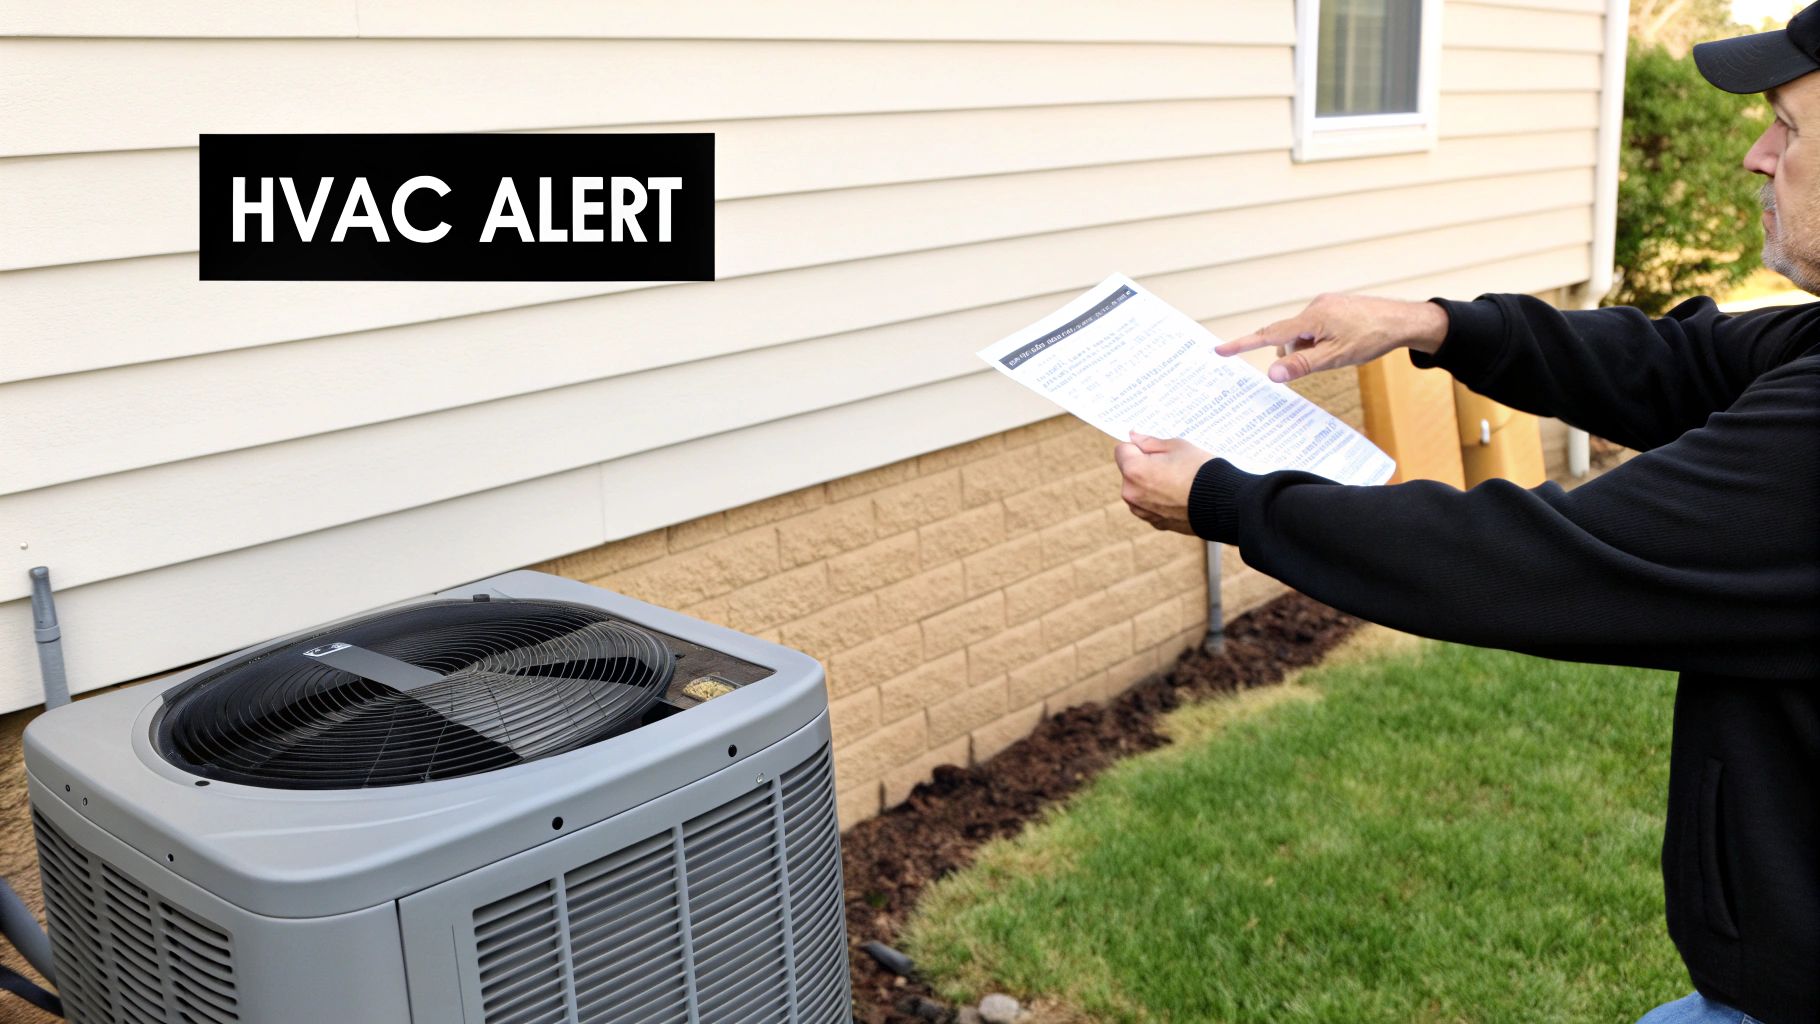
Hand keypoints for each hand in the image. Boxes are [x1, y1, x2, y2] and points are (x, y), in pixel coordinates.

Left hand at [1113, 432, 1214, 534]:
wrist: (1224, 504)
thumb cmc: (1201, 471)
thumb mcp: (1177, 446)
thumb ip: (1150, 442)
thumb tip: (1134, 437)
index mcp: (1133, 471)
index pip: (1122, 450)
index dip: (1138, 446)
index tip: (1153, 447)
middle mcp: (1132, 493)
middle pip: (1129, 471)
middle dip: (1144, 465)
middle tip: (1171, 463)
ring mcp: (1143, 511)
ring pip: (1139, 490)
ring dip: (1151, 484)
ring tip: (1178, 480)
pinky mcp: (1156, 523)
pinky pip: (1152, 505)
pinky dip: (1160, 500)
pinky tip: (1180, 495)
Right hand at [1215, 293, 1449, 383]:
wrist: (1403, 320)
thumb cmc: (1372, 338)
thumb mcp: (1335, 358)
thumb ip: (1301, 365)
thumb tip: (1272, 373)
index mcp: (1311, 318)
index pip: (1269, 334)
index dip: (1243, 344)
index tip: (1220, 350)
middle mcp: (1315, 307)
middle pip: (1288, 336)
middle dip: (1296, 352)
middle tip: (1323, 359)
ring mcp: (1326, 305)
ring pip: (1304, 333)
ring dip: (1311, 347)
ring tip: (1341, 352)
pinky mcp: (1335, 307)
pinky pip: (1317, 327)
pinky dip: (1321, 339)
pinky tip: (1344, 343)